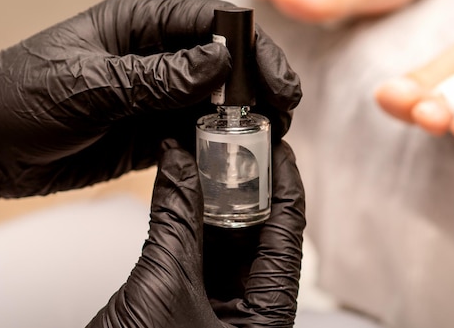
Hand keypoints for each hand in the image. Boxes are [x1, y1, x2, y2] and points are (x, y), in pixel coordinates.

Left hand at [0, 0, 300, 197]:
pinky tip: (234, 158)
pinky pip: (198, 136)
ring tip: (270, 135)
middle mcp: (156, 58)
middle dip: (258, 82)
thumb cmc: (17, 98)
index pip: (209, 23)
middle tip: (284, 108)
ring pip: (217, 102)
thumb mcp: (87, 84)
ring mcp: (158, 96)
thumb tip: (219, 63)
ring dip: (245, 117)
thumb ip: (155, 77)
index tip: (271, 76)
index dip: (248, 45)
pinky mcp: (154, 132)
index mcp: (139, 26)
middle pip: (224, 62)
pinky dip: (219, 147)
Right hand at [87, 138, 304, 327]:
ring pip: (229, 237)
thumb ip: (176, 219)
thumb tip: (179, 161)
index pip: (289, 234)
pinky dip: (193, 216)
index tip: (279, 146)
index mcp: (268, 316)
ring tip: (211, 152)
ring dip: (217, 195)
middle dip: (248, 184)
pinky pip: (201, 248)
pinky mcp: (191, 299)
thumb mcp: (165, 286)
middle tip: (239, 142)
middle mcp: (251, 308)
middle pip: (261, 231)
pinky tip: (185, 183)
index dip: (286, 185)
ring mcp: (220, 303)